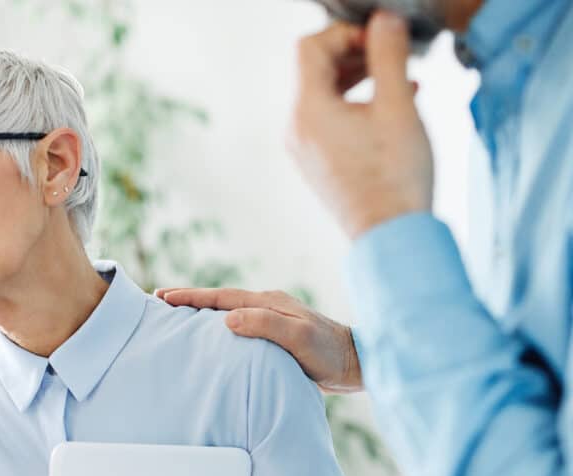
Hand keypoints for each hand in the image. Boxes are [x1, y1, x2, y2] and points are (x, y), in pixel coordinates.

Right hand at [155, 287, 362, 392]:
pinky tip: (211, 338)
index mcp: (268, 303)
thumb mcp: (298, 337)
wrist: (356, 365)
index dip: (191, 297)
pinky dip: (218, 328)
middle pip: (220, 300)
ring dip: (202, 313)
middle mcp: (267, 307)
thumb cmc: (328, 353)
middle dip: (190, 300)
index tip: (164, 297)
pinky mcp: (276, 338)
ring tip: (176, 318)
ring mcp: (271, 321)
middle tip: (159, 300)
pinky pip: (239, 328)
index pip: (221, 297)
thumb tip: (227, 319)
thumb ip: (265, 325)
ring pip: (228, 313)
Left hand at [288, 11, 432, 238]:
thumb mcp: (398, 105)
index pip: (309, 47)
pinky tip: (394, 104)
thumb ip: (389, 55)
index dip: (345, 33)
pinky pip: (328, 120)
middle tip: (392, 53)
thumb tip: (384, 20)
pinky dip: (355, 104)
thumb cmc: (395, 175)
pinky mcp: (317, 163)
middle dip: (353, 53)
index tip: (381, 38)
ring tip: (399, 76)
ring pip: (323, 95)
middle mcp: (296, 129)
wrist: (390, 235)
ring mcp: (304, 149)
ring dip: (358, 77)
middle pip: (314, 69)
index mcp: (308, 111)